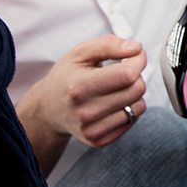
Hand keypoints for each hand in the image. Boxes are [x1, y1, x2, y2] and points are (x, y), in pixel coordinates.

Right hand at [16, 36, 146, 173]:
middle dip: (137, 75)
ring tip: (116, 88)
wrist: (48, 109)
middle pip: (136, 90)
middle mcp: (85, 111)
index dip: (138, 60)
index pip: (127, 74)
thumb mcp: (80, 53)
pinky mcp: (98, 141)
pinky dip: (129, 108)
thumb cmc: (67, 76)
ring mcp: (92, 130)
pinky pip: (133, 121)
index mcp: (79, 86)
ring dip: (134, 93)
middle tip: (122, 71)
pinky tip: (113, 103)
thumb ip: (109, 45)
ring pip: (138, 107)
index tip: (134, 55)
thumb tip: (136, 49)